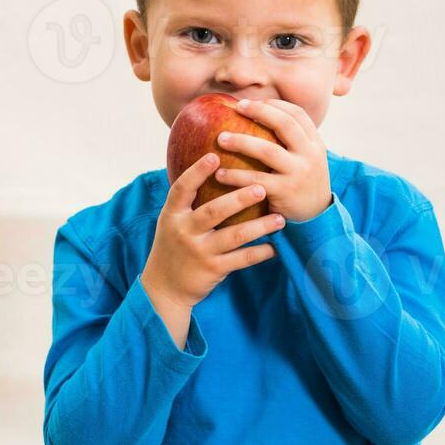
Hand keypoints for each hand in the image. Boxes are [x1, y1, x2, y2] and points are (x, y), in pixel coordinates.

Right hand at [141, 153, 284, 308]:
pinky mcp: (213, 269)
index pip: (182, 188)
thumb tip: (209, 167)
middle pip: (214, 211)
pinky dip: (259, 253)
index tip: (214, 156)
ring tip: (279, 219)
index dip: (197, 172)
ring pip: (234, 236)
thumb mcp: (171, 222)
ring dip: (259, 226)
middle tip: (261, 187)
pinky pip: (241, 259)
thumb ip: (187, 202)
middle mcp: (185, 231)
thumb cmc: (173, 247)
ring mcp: (199, 251)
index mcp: (172, 215)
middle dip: (239, 199)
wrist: (165, 288)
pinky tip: (274, 247)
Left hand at [214, 99, 332, 222]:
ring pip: (268, 151)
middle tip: (237, 107)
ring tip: (221, 138)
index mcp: (315, 143)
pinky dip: (236, 176)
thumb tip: (260, 115)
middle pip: (285, 125)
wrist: (317, 217)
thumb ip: (292, 141)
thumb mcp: (307, 159)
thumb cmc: (303, 183)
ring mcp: (298, 173)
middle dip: (259, 112)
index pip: (297, 114)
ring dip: (242, 142)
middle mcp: (309, 155)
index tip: (252, 103)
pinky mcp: (285, 192)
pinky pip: (257, 180)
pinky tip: (220, 174)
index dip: (274, 105)